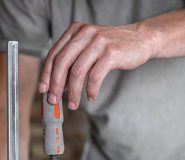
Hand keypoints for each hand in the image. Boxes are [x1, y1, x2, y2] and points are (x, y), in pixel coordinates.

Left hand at [38, 22, 156, 109]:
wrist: (141, 38)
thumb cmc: (112, 47)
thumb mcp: (89, 48)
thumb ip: (73, 62)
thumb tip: (57, 87)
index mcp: (75, 30)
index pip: (54, 54)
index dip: (46, 74)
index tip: (43, 89)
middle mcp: (85, 33)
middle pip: (62, 62)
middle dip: (56, 85)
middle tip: (54, 100)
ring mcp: (98, 42)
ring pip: (77, 72)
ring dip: (73, 92)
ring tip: (73, 104)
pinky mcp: (111, 53)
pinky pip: (94, 77)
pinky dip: (90, 90)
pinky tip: (91, 97)